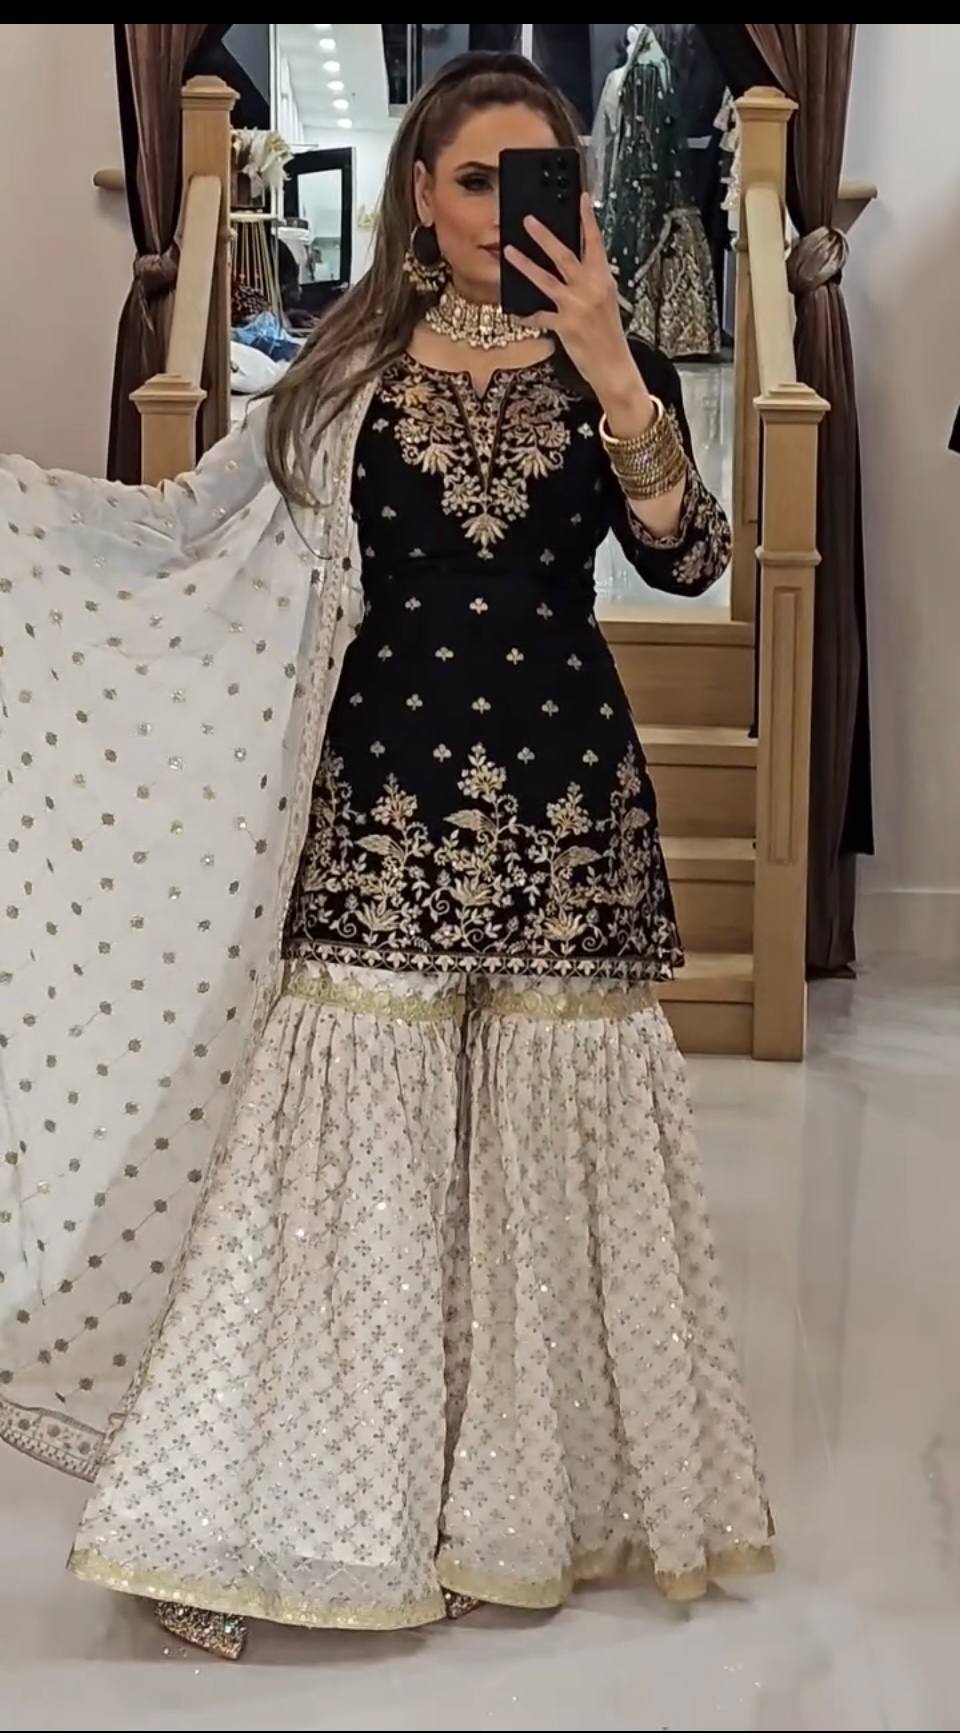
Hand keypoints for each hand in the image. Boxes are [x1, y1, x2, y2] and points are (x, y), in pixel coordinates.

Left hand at [504, 193, 652, 426]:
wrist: (613, 365)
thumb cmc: (610, 335)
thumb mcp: (607, 302)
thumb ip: (594, 282)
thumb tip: (582, 265)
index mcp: (603, 279)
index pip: (595, 243)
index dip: (588, 220)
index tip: (581, 198)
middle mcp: (590, 288)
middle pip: (564, 255)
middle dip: (544, 236)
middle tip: (528, 220)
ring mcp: (576, 306)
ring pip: (545, 280)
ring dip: (525, 265)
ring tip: (509, 252)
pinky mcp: (564, 326)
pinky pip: (539, 317)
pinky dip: (527, 316)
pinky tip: (515, 314)